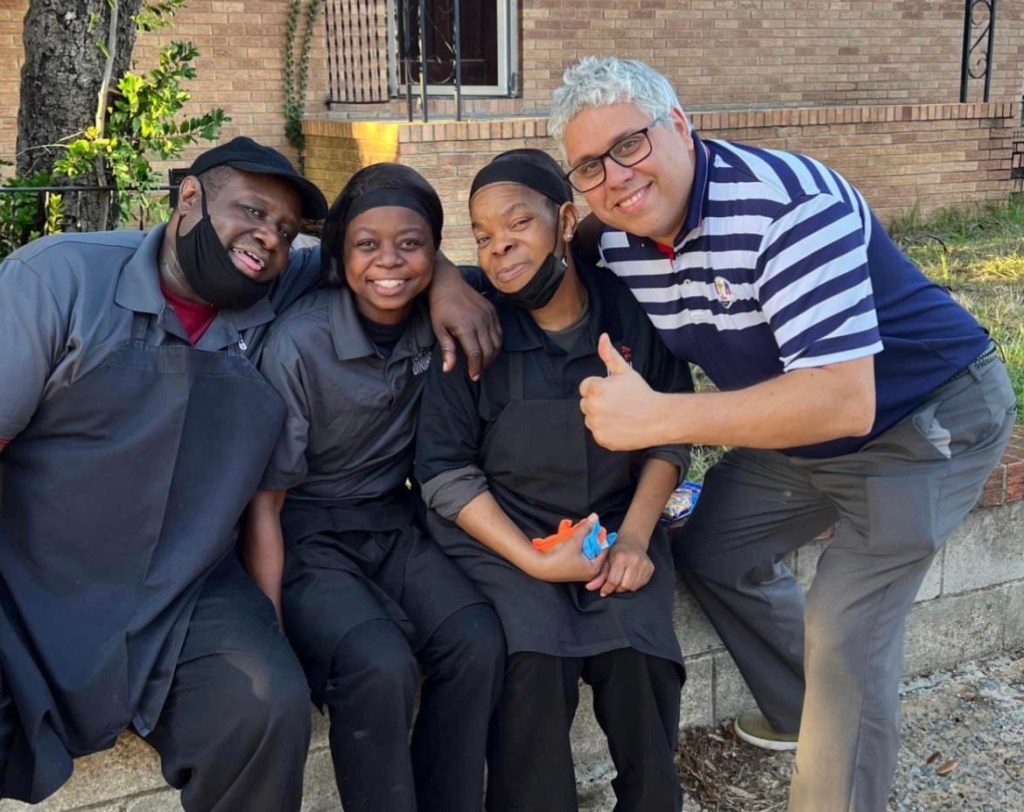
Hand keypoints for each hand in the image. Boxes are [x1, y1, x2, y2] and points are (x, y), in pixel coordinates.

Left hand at [428, 262, 501, 379]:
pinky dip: (496, 343)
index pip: (476, 354)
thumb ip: (447, 349)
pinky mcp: (492, 310)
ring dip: (492, 355)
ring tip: (484, 363)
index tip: (473, 376)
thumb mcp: (439, 328)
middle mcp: (480, 321)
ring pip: (497, 342)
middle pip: (489, 350)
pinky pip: (499, 331)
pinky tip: (489, 348)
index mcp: (466, 326)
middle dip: (485, 364)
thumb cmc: (440, 306)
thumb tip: (448, 369)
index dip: (476, 368)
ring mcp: (488, 315)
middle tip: (478, 372)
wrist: (447, 282)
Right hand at [531, 514, 608, 582]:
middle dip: (593, 538)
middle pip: (597, 551)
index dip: (601, 537)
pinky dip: (581, 547)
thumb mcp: (574, 541)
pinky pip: (583, 556)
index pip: (604, 549)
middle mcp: (591, 572)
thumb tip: (595, 517)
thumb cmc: (559, 558)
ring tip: (581, 531)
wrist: (541, 567)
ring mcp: (583, 572)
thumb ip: (586, 528)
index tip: (597, 527)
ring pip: (589, 553)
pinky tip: (576, 539)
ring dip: (586, 542)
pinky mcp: (575, 569)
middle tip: (589, 528)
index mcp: (594, 568)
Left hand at [579, 333, 665, 449]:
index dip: (599, 388)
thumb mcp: (625, 372)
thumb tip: (602, 337)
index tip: (614, 392)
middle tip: (618, 403)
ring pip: (590, 419)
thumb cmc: (641, 393)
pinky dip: (606, 431)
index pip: (585, 387)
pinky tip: (621, 426)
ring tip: (620, 414)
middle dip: (598, 402)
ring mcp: (596, 425)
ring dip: (600, 417)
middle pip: (585, 403)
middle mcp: (592, 407)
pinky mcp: (601, 439)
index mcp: (595, 389)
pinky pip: (598, 433)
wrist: (658, 418)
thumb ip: (609, 355)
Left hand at [598, 538, 653, 596]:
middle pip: (624, 586)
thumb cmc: (616, 551)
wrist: (633, 541)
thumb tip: (589, 588)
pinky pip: (641, 584)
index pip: (614, 580)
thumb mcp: (605, 561)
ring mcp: (645, 564)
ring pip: (633, 587)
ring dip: (625, 587)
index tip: (603, 592)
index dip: (607, 588)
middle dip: (617, 588)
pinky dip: (634, 584)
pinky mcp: (651, 568)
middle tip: (613, 584)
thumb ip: (598, 576)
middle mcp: (635, 560)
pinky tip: (629, 578)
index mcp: (622, 557)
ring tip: (621, 580)